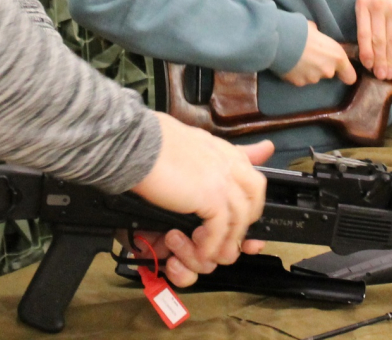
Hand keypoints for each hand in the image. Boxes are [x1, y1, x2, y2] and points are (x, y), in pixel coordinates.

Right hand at [129, 116, 272, 286]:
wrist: (136, 142)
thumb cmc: (152, 141)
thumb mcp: (187, 143)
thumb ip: (207, 153)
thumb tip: (239, 154)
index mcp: (222, 150)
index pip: (251, 176)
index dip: (249, 202)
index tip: (240, 220)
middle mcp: (228, 162)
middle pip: (255, 197)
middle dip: (244, 221)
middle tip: (225, 238)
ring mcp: (223, 179)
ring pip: (240, 219)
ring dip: (225, 240)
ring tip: (208, 250)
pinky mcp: (212, 196)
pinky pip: (220, 230)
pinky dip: (210, 245)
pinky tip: (198, 250)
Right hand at [281, 21, 358, 86]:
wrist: (280, 40)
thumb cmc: (301, 30)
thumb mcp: (316, 30)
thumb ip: (321, 39)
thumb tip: (317, 37)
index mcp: (337, 57)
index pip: (350, 77)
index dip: (345, 74)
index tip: (340, 71)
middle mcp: (328, 71)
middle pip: (328, 73)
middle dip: (321, 66)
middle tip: (309, 55)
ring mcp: (313, 79)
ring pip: (313, 76)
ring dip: (308, 70)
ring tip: (297, 58)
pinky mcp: (299, 83)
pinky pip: (300, 79)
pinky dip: (296, 73)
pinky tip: (290, 64)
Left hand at [355, 0, 391, 78]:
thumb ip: (365, 19)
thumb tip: (365, 49)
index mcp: (364, 3)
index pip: (363, 33)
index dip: (366, 52)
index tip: (367, 66)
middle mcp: (379, 7)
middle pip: (379, 40)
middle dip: (379, 61)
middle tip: (380, 76)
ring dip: (390, 60)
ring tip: (389, 73)